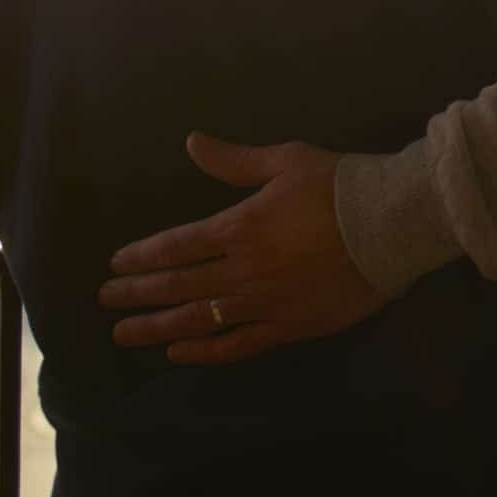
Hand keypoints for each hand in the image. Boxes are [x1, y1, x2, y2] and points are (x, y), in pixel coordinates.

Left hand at [98, 133, 387, 364]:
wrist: (390, 223)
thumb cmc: (338, 186)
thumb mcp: (286, 161)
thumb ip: (235, 161)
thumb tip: (191, 143)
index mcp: (239, 227)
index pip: (176, 246)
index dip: (143, 257)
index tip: (115, 264)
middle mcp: (242, 270)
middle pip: (177, 286)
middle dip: (137, 293)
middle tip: (106, 300)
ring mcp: (263, 303)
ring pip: (197, 320)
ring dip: (156, 327)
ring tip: (124, 334)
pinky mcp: (287, 326)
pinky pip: (236, 345)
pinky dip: (204, 351)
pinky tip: (178, 353)